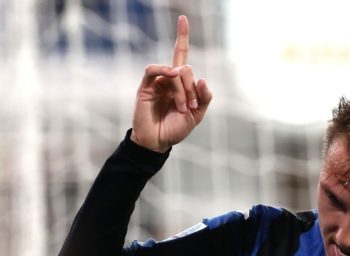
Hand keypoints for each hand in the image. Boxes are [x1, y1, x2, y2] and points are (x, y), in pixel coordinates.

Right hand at [130, 15, 212, 152]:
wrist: (158, 142)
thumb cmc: (176, 128)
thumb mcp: (197, 115)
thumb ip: (204, 98)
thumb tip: (203, 79)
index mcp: (180, 83)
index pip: (181, 55)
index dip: (182, 37)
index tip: (183, 18)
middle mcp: (168, 79)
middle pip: (186, 68)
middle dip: (192, 88)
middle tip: (190, 107)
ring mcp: (157, 82)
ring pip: (174, 72)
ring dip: (182, 91)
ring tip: (182, 108)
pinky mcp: (145, 87)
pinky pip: (154, 69)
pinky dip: (164, 70)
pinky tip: (172, 75)